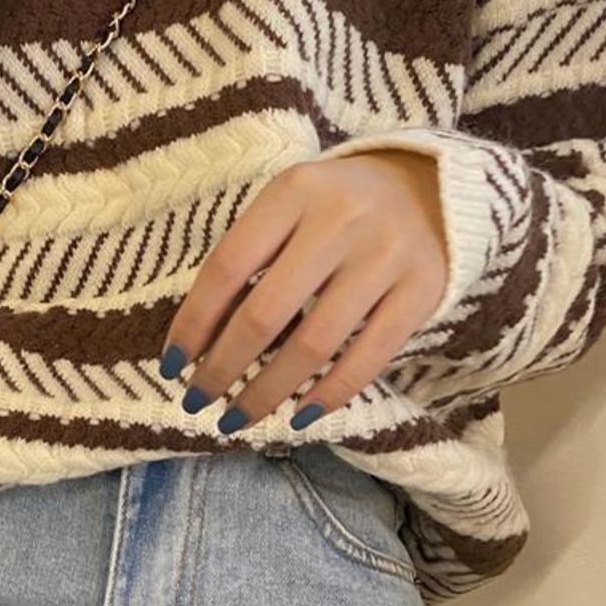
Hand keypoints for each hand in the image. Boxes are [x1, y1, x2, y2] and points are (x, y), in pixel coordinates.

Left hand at [161, 148, 448, 427]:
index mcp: (295, 190)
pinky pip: (367, 358)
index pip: (229, 265)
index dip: (194, 321)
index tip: (172, 366)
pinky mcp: (421, 291)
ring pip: (314, 344)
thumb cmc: (340, 203)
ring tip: (239, 418)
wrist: (433, 187)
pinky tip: (300, 416)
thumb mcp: (293, 203)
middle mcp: (339, 220)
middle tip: (199, 401)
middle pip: (266, 311)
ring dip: (269, 392)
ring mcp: (384, 256)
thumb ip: (254, 251)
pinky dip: (329, 395)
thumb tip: (200, 334)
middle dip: (223, 367)